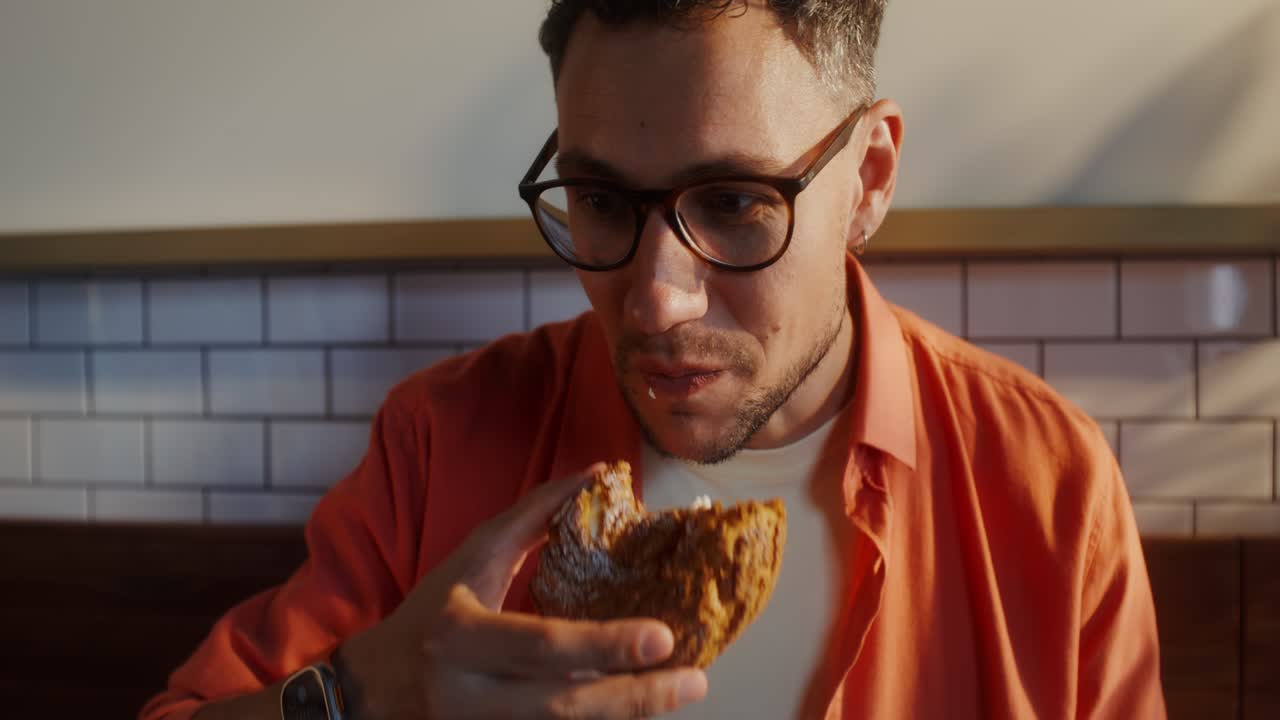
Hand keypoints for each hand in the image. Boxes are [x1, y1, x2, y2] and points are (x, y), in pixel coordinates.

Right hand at [337, 463, 708, 718]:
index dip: (602, 644)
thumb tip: (599, 474)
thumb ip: (535, 514)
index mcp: (461, 636)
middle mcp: (470, 693)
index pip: (540, 645)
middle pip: (560, 705)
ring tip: (682, 689)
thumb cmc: (434, 608)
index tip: (662, 636)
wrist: (378, 686)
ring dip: (627, 711)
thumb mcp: (474, 554)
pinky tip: (643, 706)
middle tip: (694, 679)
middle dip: (634, 696)